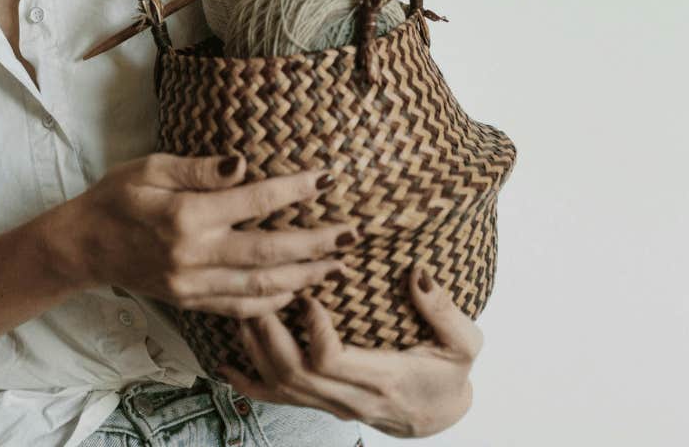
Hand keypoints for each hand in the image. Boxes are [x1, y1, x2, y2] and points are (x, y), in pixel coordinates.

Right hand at [45, 153, 353, 318]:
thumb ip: (199, 168)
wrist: (83, 246)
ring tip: (338, 262)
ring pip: (262, 285)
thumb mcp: (150, 167)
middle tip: (351, 232)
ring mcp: (193, 285)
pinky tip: (299, 289)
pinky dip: (275, 301)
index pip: (254, 201)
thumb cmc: (116, 197)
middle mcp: (194, 255)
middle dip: (317, 243)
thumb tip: (245, 165)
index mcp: (186, 216)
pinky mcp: (191, 302)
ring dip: (306, 276)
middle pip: (270, 251)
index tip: (327, 178)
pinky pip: (242, 307)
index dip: (295, 190)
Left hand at [216, 267, 480, 438]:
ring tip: (241, 307)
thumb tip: (419, 275)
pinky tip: (224, 362)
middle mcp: (350, 398)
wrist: (439, 414)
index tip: (308, 294)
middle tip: (259, 292)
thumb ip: (444, 312)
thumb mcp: (464, 344)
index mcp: (384, 379)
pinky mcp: (319, 404)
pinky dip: (246, 381)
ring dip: (254, 347)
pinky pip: (274, 398)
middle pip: (293, 374)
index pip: (332, 362)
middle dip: (268, 333)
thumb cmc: (450, 374)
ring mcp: (330, 405)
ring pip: (278, 385)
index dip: (313, 330)